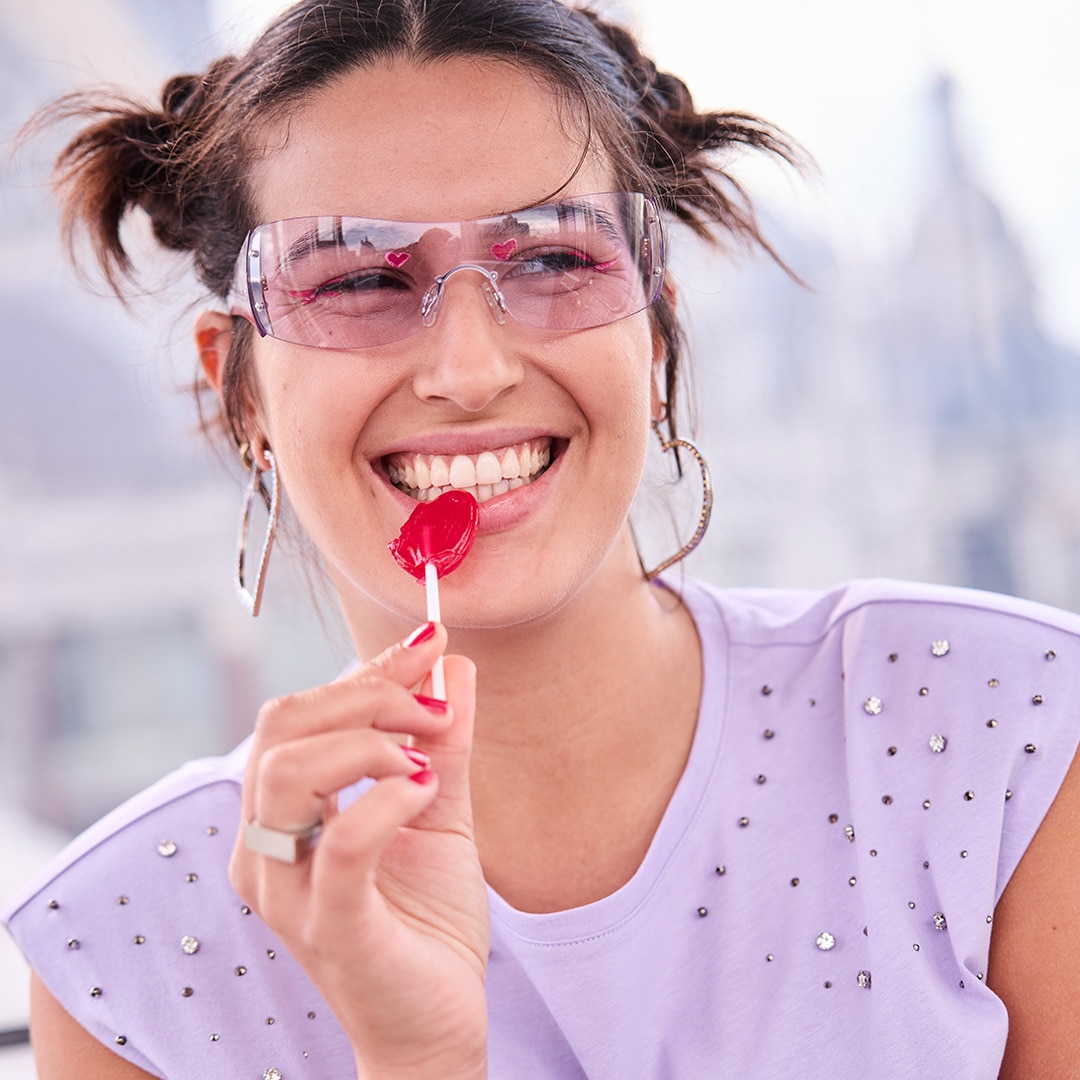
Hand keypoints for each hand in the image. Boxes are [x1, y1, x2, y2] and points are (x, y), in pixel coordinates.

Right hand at [230, 624, 488, 1079]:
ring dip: (369, 741)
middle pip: (283, 727)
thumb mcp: (438, 812)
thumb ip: (443, 742)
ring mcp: (291, 891)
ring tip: (425, 759)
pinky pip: (343, 844)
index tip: (430, 642)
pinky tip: (425, 791)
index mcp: (284, 814)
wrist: (437, 1023)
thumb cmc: (426, 920)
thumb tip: (455, 667)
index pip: (299, 713)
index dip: (366, 670)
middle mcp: (268, 848)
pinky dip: (387, 799)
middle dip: (367, 693)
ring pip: (289, 773)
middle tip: (434, 700)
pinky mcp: (332, 927)